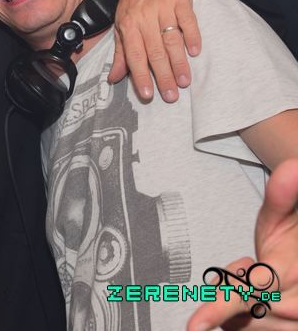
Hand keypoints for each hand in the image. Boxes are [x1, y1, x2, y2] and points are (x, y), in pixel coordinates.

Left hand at [109, 0, 200, 101]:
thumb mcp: (122, 23)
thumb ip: (121, 52)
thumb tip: (114, 78)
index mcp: (128, 25)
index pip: (135, 55)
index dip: (141, 76)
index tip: (148, 95)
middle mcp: (145, 17)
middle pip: (155, 51)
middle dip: (163, 76)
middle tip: (171, 96)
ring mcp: (164, 8)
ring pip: (172, 39)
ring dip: (179, 62)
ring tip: (185, 81)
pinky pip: (188, 20)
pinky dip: (192, 36)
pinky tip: (195, 52)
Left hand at [187, 158, 297, 329]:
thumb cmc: (294, 243)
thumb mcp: (283, 218)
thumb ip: (281, 197)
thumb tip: (292, 166)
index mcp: (289, 271)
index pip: (248, 292)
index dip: (218, 308)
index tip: (194, 325)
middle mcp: (297, 305)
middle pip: (237, 309)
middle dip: (233, 286)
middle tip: (250, 265)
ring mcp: (295, 325)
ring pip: (242, 325)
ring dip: (240, 307)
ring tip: (259, 283)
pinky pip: (246, 330)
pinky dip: (244, 319)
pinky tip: (257, 303)